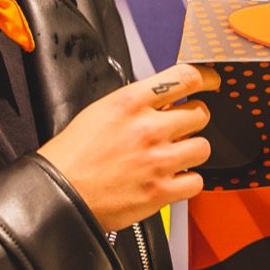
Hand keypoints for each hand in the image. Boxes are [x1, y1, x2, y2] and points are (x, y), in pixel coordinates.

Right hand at [40, 63, 221, 230]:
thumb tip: (163, 100)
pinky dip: (188, 181)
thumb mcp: (101, 111)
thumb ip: (135, 103)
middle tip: (181, 128)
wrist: (58, 192)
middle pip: (200, 113)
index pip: (186, 77)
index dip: (206, 79)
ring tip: (175, 155)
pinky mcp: (160, 191)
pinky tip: (173, 178)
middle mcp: (148, 128)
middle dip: (193, 120)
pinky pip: (196, 182)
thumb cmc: (73, 155)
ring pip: (203, 147)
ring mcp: (158, 161)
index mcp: (131, 102)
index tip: (211, 83)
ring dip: (192, 150)